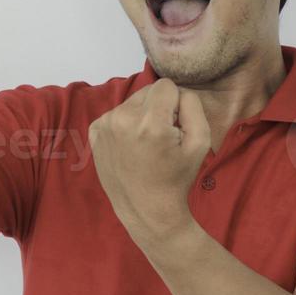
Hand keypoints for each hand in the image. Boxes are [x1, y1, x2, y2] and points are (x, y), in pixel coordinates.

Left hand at [88, 78, 210, 242]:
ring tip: (145, 144)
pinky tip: (130, 147)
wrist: (146, 209)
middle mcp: (123, 119)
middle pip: (147, 91)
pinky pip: (116, 113)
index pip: (166, 85)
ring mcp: (105, 125)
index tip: (175, 128)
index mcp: (150, 122)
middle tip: (161, 138)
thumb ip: (193, 106)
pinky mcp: (95, 131)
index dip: (177, 104)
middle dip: (158, 108)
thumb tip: (179, 91)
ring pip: (131, 101)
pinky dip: (125, 124)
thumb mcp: (200, 142)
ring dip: (141, 116)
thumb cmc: (176, 178)